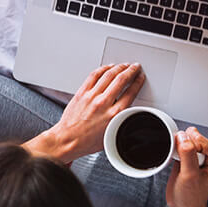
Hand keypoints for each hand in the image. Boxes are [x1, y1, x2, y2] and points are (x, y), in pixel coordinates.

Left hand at [27, 63, 144, 162]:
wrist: (67, 140)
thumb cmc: (86, 141)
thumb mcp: (111, 134)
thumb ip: (121, 121)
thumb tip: (127, 113)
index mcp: (114, 115)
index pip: (131, 93)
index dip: (138, 82)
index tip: (140, 78)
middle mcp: (103, 103)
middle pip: (121, 80)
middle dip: (131, 70)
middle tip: (135, 67)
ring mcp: (91, 96)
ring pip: (108, 75)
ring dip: (119, 67)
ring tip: (124, 65)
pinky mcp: (81, 93)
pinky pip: (94, 75)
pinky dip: (103, 69)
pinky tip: (107, 67)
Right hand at [166, 127, 207, 206]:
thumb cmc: (191, 198)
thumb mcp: (189, 176)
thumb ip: (187, 154)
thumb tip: (182, 137)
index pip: (200, 140)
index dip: (188, 150)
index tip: (186, 165)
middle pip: (193, 137)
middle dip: (183, 149)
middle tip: (184, 167)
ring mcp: (200, 154)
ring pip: (185, 139)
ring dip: (178, 150)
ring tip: (181, 168)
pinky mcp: (189, 156)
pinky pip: (179, 145)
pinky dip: (174, 152)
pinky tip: (177, 164)